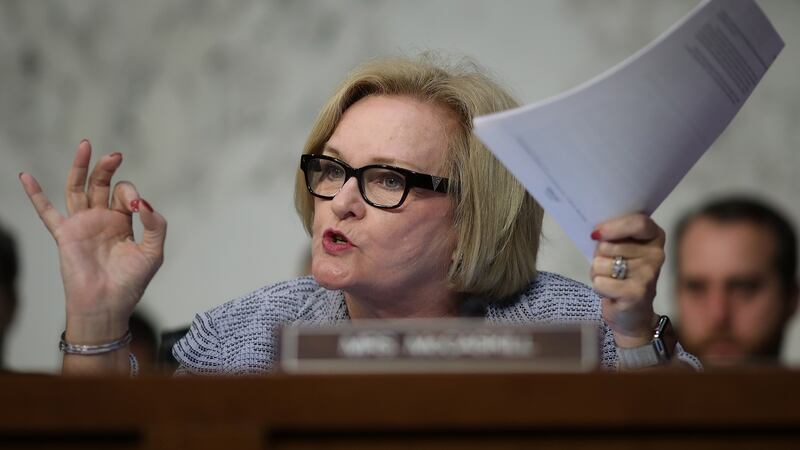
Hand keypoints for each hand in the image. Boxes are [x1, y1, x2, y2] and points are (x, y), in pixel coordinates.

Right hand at [19, 139, 166, 343]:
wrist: (107, 304)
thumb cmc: (131, 282)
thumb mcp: (153, 252)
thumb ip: (155, 225)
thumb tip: (144, 203)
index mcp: (123, 221)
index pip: (125, 194)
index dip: (131, 194)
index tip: (137, 207)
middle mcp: (101, 219)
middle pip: (101, 184)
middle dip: (107, 168)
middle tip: (114, 155)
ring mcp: (81, 225)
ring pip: (77, 189)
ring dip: (80, 167)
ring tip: (85, 146)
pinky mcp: (64, 235)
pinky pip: (46, 212)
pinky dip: (35, 195)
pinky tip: (26, 176)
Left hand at [590, 213, 662, 347]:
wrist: (633, 315)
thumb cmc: (622, 275)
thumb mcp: (620, 249)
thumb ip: (613, 235)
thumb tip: (596, 233)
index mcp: (654, 237)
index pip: (638, 222)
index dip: (614, 226)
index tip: (596, 234)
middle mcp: (656, 254)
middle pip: (608, 245)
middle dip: (599, 256)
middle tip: (610, 268)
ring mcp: (648, 274)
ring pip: (600, 263)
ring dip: (597, 273)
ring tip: (610, 280)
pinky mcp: (636, 293)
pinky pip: (600, 282)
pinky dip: (598, 287)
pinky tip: (611, 293)